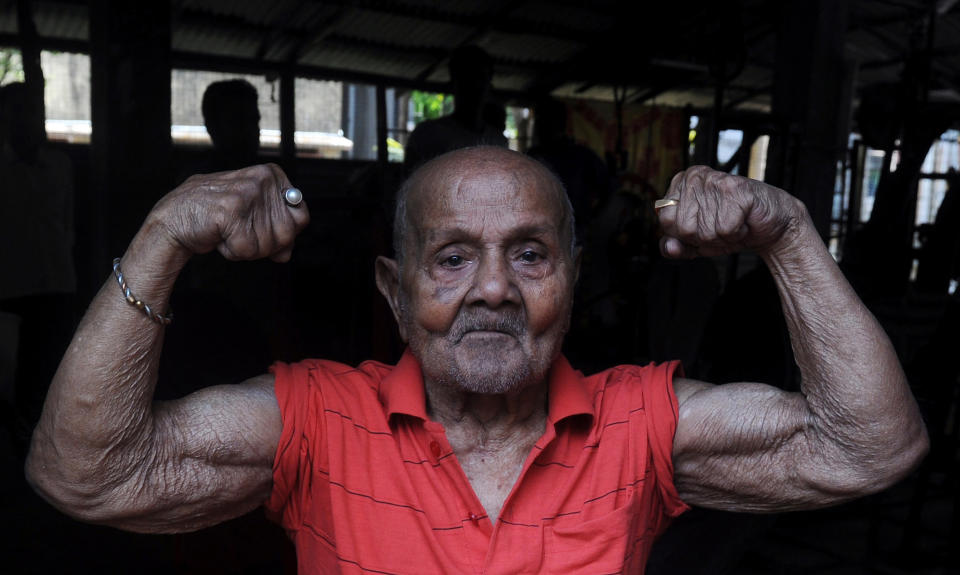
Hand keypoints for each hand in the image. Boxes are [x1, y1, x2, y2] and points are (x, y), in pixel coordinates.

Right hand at [149, 164, 309, 261]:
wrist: (172, 218)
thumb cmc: (213, 216)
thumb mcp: (251, 217)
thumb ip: (276, 231)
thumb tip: (286, 254)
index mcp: (272, 174)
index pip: (301, 218)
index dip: (281, 234)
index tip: (258, 227)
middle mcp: (263, 178)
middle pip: (287, 234)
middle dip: (264, 244)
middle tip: (240, 233)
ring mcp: (248, 193)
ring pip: (268, 245)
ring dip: (246, 249)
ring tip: (227, 232)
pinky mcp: (232, 211)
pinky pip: (247, 251)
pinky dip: (232, 252)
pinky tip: (218, 236)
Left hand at [656, 166, 803, 258]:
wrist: (771, 226)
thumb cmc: (732, 228)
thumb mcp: (697, 241)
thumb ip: (677, 247)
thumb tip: (668, 248)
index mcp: (680, 184)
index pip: (665, 220)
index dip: (685, 235)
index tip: (702, 227)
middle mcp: (694, 177)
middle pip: (684, 228)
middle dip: (704, 237)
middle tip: (721, 225)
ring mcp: (715, 181)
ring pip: (704, 231)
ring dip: (722, 237)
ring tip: (734, 222)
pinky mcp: (736, 189)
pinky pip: (724, 229)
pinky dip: (736, 234)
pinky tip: (744, 221)